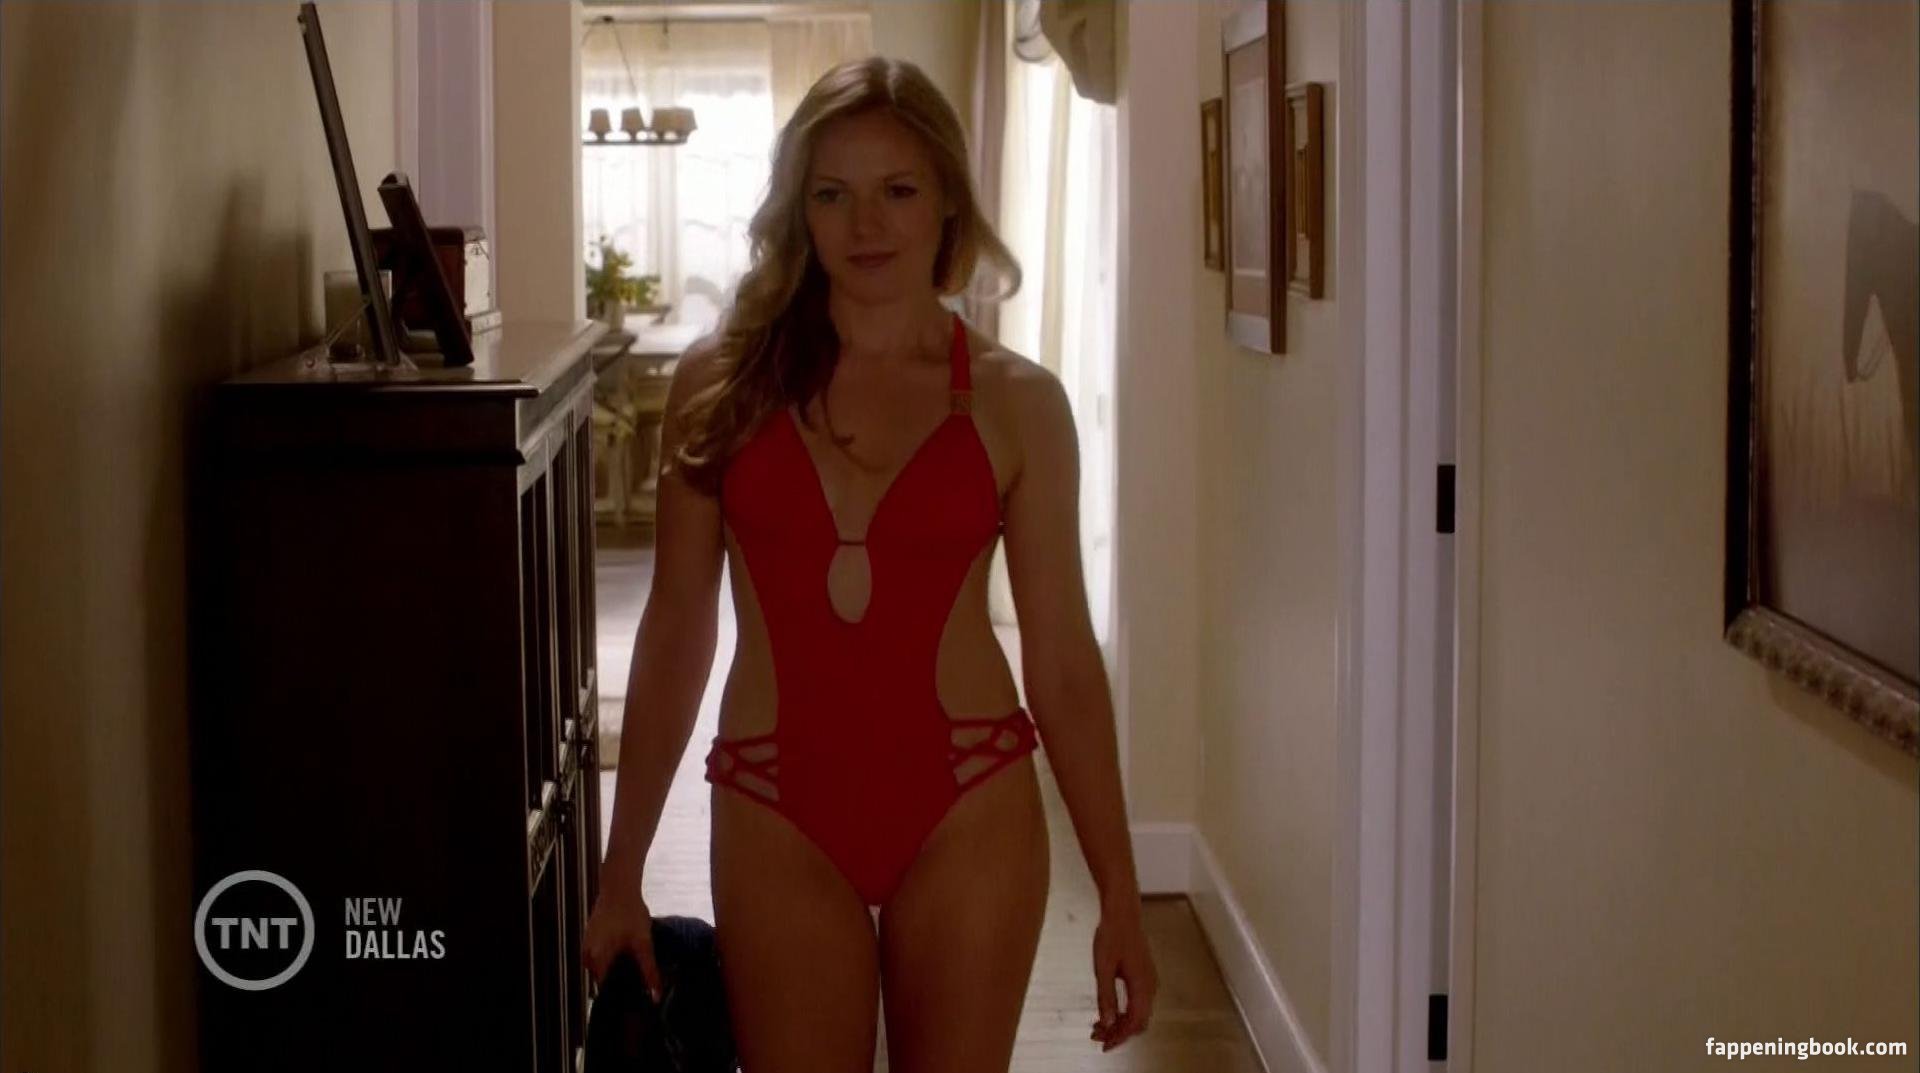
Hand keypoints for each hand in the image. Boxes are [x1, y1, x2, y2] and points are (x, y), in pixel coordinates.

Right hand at [581, 866, 662, 1000]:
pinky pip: (600, 957)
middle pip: (603, 979)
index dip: (621, 996)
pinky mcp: (591, 938)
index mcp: (596, 960)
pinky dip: (612, 960)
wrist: (619, 886)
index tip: (635, 1000)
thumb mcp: (642, 943)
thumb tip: (656, 996)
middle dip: (620, 984)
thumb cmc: (630, 913)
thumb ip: (649, 970)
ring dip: (616, 971)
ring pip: (602, 968)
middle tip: (640, 987)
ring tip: (636, 973)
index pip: (606, 990)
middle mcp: (587, 956)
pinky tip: (627, 958)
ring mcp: (587, 946)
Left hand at [1090, 899, 1156, 1051]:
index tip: (1102, 1044)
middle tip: (1096, 1035)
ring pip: (1139, 1013)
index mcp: (1142, 986)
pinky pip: (1138, 1002)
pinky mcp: (1145, 976)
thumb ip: (1105, 997)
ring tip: (1098, 1026)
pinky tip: (1108, 1011)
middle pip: (1139, 1022)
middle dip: (1119, 1032)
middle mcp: (1150, 986)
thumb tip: (1106, 1023)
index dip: (1119, 1037)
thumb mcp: (1102, 968)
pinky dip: (1124, 1012)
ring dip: (1120, 1023)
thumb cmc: (1111, 937)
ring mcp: (1150, 981)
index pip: (1134, 1023)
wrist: (1122, 913)